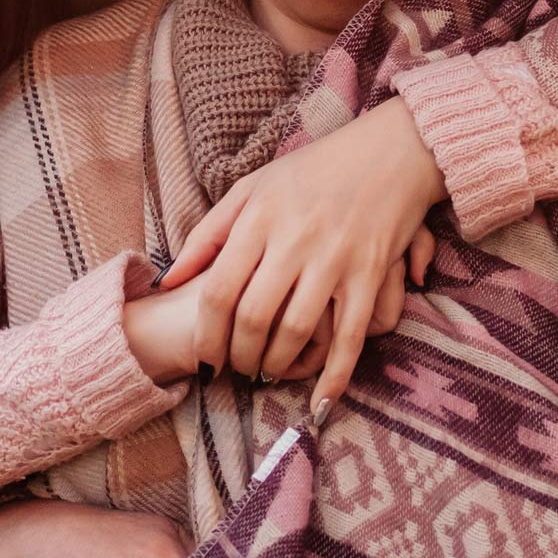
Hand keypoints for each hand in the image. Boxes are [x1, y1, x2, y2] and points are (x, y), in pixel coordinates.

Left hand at [156, 99, 444, 417]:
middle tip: (235, 371)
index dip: (207, 334)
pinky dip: (335, 376)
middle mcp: (294, 240)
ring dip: (275, 365)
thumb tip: (168, 281)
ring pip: (295, 331)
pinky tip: (320, 404)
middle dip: (238, 356)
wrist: (389, 153)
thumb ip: (208, 234)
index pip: (220, 290)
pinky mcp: (370, 274)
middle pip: (253, 317)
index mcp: (260, 217)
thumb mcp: (252, 188)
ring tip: (266, 374)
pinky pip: (349, 336)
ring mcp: (335, 259)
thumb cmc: (314, 171)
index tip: (205, 358)